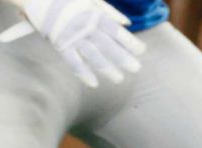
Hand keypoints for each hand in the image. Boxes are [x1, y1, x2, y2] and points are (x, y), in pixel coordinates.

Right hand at [0, 0, 145, 87]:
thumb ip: (109, 11)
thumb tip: (127, 22)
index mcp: (95, 15)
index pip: (117, 31)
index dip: (130, 42)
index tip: (141, 51)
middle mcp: (86, 27)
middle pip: (108, 46)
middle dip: (123, 58)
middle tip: (136, 69)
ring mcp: (73, 36)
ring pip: (93, 55)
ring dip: (107, 69)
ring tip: (119, 79)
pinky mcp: (59, 44)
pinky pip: (73, 61)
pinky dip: (83, 73)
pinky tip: (93, 83)